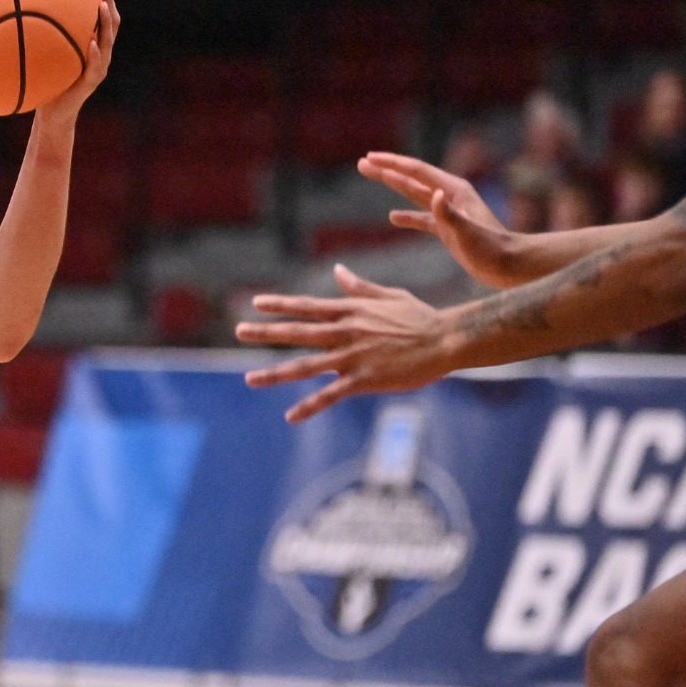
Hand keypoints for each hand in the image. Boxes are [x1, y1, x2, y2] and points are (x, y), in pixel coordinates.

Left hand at [35, 0, 121, 125]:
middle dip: (108, 2)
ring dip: (106, 23)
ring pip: (108, 42)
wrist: (53, 113)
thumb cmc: (47, 81)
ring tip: (102, 6)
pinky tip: (92, 43)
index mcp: (93, 44)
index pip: (103, 17)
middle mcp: (101, 54)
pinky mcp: (91, 83)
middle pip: (112, 24)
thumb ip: (45, 37)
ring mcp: (98, 68)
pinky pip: (95, 67)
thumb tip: (24, 11)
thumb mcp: (46, 56)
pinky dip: (95, 54)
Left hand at [234, 264, 459, 422]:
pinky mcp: (364, 379)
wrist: (446, 340)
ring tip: (250, 379)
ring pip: (305, 366)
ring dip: (275, 373)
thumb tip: (338, 270)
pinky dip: (310, 406)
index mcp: (350, 311)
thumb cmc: (420, 317)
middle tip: (238, 330)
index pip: (307, 306)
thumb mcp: (388, 295)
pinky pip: (330, 395)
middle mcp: (345, 331)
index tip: (256, 303)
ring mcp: (352, 356)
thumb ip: (359, 287)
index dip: (280, 305)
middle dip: (266, 332)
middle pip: (297, 332)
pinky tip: (291, 417)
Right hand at [358, 152, 528, 287]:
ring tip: (372, 175)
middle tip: (362, 163)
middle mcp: (449, 196)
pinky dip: (407, 216)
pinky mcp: (448, 229)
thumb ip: (449, 213)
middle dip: (387, 169)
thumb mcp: (468, 231)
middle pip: (412, 178)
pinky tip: (393, 217)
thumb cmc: (491, 250)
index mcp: (453, 191)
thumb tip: (434, 195)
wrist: (510, 266)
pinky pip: (422, 218)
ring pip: (414, 194)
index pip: (416, 171)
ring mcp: (448, 212)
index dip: (392, 164)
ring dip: (393, 184)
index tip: (370, 157)